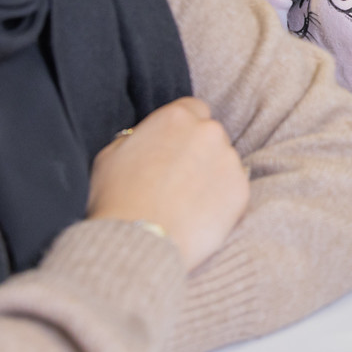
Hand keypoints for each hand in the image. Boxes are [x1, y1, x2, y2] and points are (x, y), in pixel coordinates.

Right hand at [88, 96, 248, 270]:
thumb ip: (134, 138)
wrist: (139, 242)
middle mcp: (208, 132)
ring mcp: (229, 160)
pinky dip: (220, 199)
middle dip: (197, 151)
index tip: (174, 146)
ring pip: (223, 161)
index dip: (183, 129)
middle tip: (177, 178)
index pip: (192, 109)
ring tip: (184, 202)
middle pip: (209, 134)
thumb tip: (143, 139)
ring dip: (210, 174)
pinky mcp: (241, 189)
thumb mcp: (109, 156)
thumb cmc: (117, 200)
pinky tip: (197, 215)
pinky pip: (232, 188)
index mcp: (176, 118)